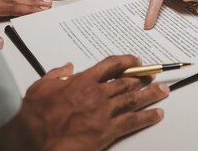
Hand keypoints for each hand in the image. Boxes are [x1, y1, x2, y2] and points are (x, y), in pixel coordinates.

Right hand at [0, 55, 169, 150]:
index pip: (110, 65)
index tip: (134, 61)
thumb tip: (66, 67)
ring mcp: (103, 112)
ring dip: (151, 94)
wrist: (34, 136)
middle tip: (153, 75)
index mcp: (82, 81)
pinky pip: (132, 122)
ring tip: (163, 90)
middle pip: (126, 82)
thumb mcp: (41, 86)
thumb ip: (57, 74)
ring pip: (133, 99)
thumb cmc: (35, 114)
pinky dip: (147, 117)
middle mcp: (96, 94)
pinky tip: (157, 114)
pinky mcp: (106, 131)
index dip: (126, 61)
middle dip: (142, 77)